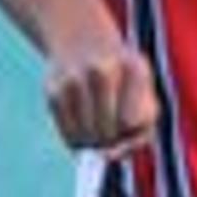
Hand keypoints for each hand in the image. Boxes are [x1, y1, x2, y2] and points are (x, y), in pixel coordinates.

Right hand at [42, 31, 159, 153]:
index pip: (131, 123)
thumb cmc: (123, 77)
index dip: (130, 132)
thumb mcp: (144, 93)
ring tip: (97, 121)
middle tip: (110, 125)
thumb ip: (141, 131)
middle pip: (108, 132)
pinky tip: (83, 122)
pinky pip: (68, 135)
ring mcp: (74, 80)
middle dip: (111, 138)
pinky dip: (77, 139)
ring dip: (94, 140)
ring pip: (87, 137)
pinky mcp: (52, 90)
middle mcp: (102, 71)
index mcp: (134, 68)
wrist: (83, 38)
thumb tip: (109, 157)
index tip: (128, 125)